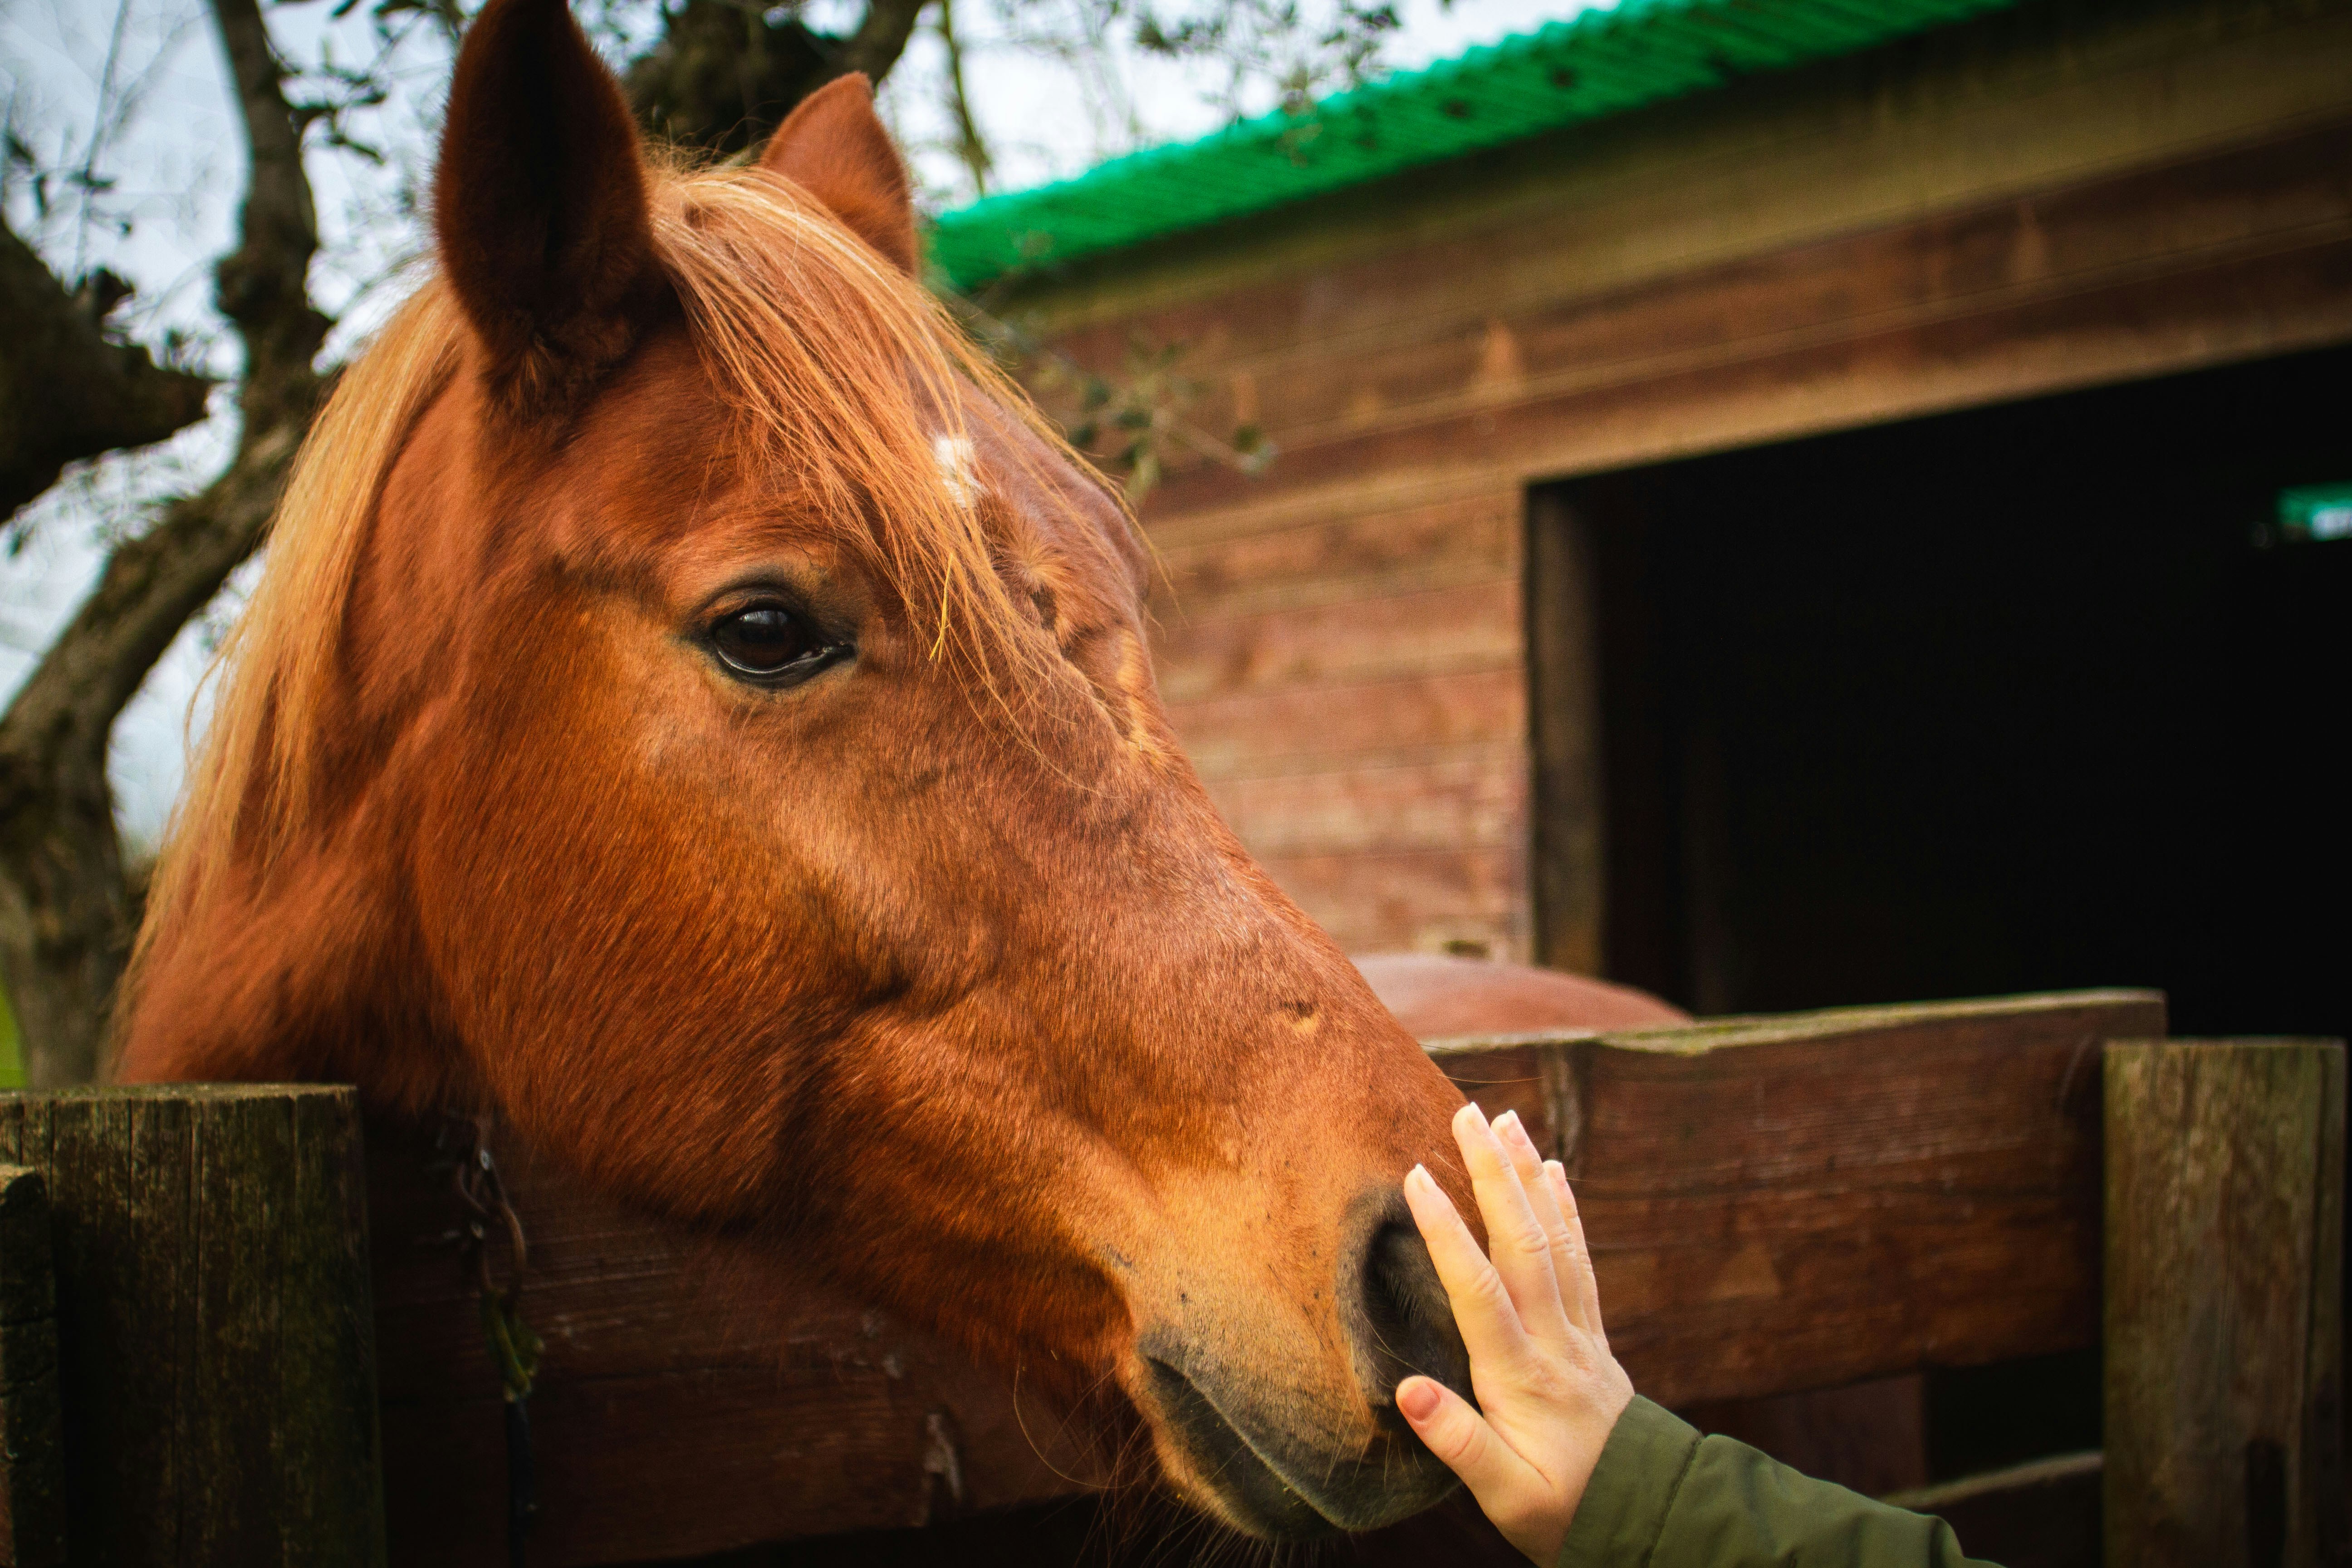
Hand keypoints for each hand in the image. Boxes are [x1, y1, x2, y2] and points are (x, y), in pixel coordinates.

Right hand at [1397, 1102, 1635, 1564]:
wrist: (1641, 1515)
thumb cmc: (1561, 1509)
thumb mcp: (1506, 1497)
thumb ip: (1460, 1444)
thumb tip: (1409, 1391)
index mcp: (1522, 1376)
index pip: (1480, 1290)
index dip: (1448, 1232)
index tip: (1418, 1177)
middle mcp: (1554, 1340)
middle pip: (1524, 1244)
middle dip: (1495, 1176)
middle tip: (1469, 1114)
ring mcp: (1578, 1331)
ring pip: (1556, 1239)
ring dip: (1531, 1177)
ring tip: (1509, 1121)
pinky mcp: (1592, 1333)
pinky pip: (1581, 1257)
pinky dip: (1568, 1209)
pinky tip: (1556, 1171)